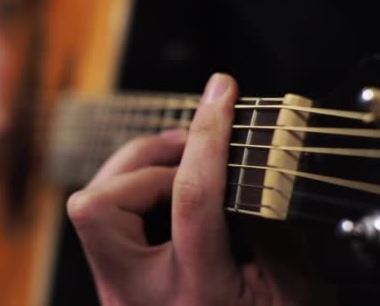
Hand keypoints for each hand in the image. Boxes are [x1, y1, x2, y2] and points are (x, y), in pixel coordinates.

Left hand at [68, 74, 335, 304]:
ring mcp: (115, 287)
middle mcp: (138, 291)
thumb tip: (256, 169)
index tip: (221, 93)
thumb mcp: (291, 295)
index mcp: (195, 294)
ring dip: (133, 169)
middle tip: (189, 144)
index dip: (209, 137)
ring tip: (178, 162)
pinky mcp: (110, 280)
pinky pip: (100, 217)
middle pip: (99, 205)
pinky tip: (163, 189)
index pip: (193, 200)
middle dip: (143, 157)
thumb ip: (279, 237)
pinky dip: (130, 188)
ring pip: (88, 206)